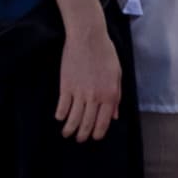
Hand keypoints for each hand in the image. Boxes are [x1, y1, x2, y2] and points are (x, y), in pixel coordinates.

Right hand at [53, 23, 122, 141]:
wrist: (88, 38)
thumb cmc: (106, 54)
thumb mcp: (117, 75)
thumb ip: (117, 97)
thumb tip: (114, 116)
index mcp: (110, 95)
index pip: (103, 122)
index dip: (98, 133)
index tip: (94, 137)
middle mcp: (95, 97)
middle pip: (87, 124)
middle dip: (83, 135)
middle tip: (79, 139)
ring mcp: (79, 92)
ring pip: (73, 119)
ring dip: (69, 129)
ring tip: (67, 133)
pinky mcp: (66, 86)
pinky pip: (62, 106)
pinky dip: (60, 115)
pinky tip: (60, 118)